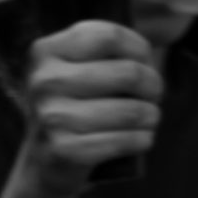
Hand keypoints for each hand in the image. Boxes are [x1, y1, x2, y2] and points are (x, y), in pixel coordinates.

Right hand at [19, 21, 162, 195]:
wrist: (44, 160)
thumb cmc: (77, 102)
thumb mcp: (80, 65)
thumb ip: (110, 50)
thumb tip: (152, 55)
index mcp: (46, 51)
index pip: (110, 37)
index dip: (140, 49)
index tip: (145, 63)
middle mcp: (44, 81)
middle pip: (129, 73)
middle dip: (153, 86)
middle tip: (153, 95)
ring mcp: (50, 117)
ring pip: (132, 111)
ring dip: (151, 116)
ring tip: (149, 118)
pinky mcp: (62, 151)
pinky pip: (124, 140)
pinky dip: (142, 139)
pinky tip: (141, 139)